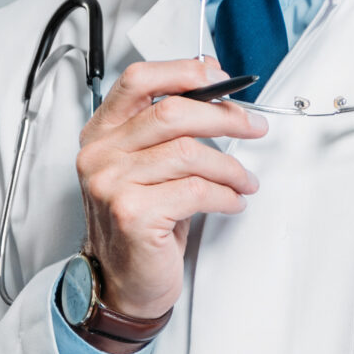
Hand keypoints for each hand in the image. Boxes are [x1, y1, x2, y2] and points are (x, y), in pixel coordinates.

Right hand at [75, 55, 266, 332]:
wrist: (122, 282)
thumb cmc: (141, 222)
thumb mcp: (147, 167)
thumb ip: (167, 129)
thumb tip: (215, 90)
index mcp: (101, 134)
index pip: (138, 80)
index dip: (183, 72)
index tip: (218, 78)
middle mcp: (100, 155)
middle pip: (171, 112)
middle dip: (224, 117)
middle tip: (253, 127)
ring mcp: (112, 184)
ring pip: (190, 153)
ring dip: (230, 166)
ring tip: (243, 180)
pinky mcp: (133, 214)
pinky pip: (196, 191)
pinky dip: (225, 195)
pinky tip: (231, 202)